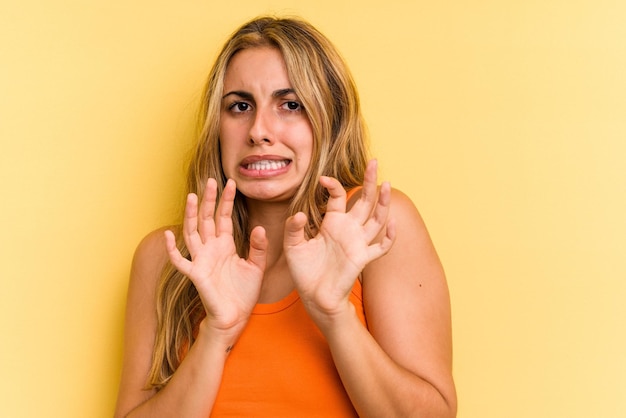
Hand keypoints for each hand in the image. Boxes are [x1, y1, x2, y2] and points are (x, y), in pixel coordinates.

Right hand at [165, 178, 266, 336]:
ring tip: (193, 197)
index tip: (232, 183)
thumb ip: (258, 248)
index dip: (227, 201)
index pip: (224, 217)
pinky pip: (180, 261)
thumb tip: (260, 228)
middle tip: (211, 180)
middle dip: (209, 200)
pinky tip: (169, 235)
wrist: (235, 316)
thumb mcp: (256, 266)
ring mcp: (201, 260)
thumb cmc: (243, 293)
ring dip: (192, 216)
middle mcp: (211, 249)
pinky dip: (173, 250)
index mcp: (225, 245)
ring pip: (193, 233)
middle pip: (207, 219)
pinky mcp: (196, 275)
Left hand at [284, 160, 394, 322]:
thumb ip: (293, 228)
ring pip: (376, 219)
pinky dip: (388, 236)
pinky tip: (392, 223)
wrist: (314, 295)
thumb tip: (300, 214)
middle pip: (364, 201)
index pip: (338, 197)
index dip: (333, 186)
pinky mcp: (362, 258)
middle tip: (374, 162)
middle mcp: (348, 229)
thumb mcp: (293, 246)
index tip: (322, 179)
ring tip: (386, 184)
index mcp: (332, 223)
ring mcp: (357, 243)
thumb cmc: (304, 271)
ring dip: (382, 203)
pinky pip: (380, 247)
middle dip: (369, 182)